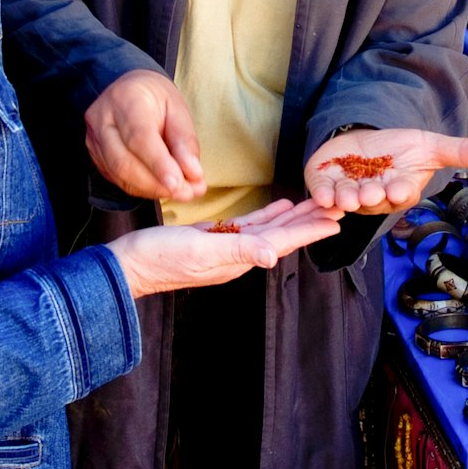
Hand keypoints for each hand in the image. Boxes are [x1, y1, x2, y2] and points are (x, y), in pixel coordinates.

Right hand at [84, 70, 204, 201]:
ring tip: (179, 192)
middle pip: (124, 161)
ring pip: (118, 174)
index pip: (139, 137)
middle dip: (156, 184)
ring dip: (151, 189)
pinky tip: (159, 187)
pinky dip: (141, 188)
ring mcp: (94, 138)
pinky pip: (116, 179)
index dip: (159, 165)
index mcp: (126, 98)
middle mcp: (102, 117)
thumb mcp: (178, 108)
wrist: (130, 89)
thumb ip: (185, 141)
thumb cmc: (155, 97)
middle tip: (186, 193)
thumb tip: (193, 174)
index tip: (178, 183)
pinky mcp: (94, 154)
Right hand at [106, 199, 344, 297]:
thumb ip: (237, 250)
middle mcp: (239, 255)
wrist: (129, 264)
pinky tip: (280, 207)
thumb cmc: (161, 258)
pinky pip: (250, 226)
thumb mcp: (200, 251)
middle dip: (310, 221)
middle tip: (338, 205)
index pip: (282, 242)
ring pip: (270, 229)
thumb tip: (272, 256)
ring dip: (294, 218)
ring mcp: (227, 247)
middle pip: (283, 235)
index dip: (309, 231)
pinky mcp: (215, 238)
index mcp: (239, 259)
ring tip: (317, 204)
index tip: (336, 222)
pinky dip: (268, 216)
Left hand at [304, 127, 467, 213]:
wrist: (366, 139)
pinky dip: (322, 194)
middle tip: (368, 193)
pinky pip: (323, 194)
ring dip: (346, 199)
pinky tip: (322, 194)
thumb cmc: (400, 149)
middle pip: (372, 199)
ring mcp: (348, 192)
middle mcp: (374, 196)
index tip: (400, 189)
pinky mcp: (325, 185)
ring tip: (346, 196)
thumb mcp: (430, 146)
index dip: (400, 191)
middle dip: (371, 196)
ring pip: (347, 200)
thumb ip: (460, 151)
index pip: (401, 193)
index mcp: (400, 190)